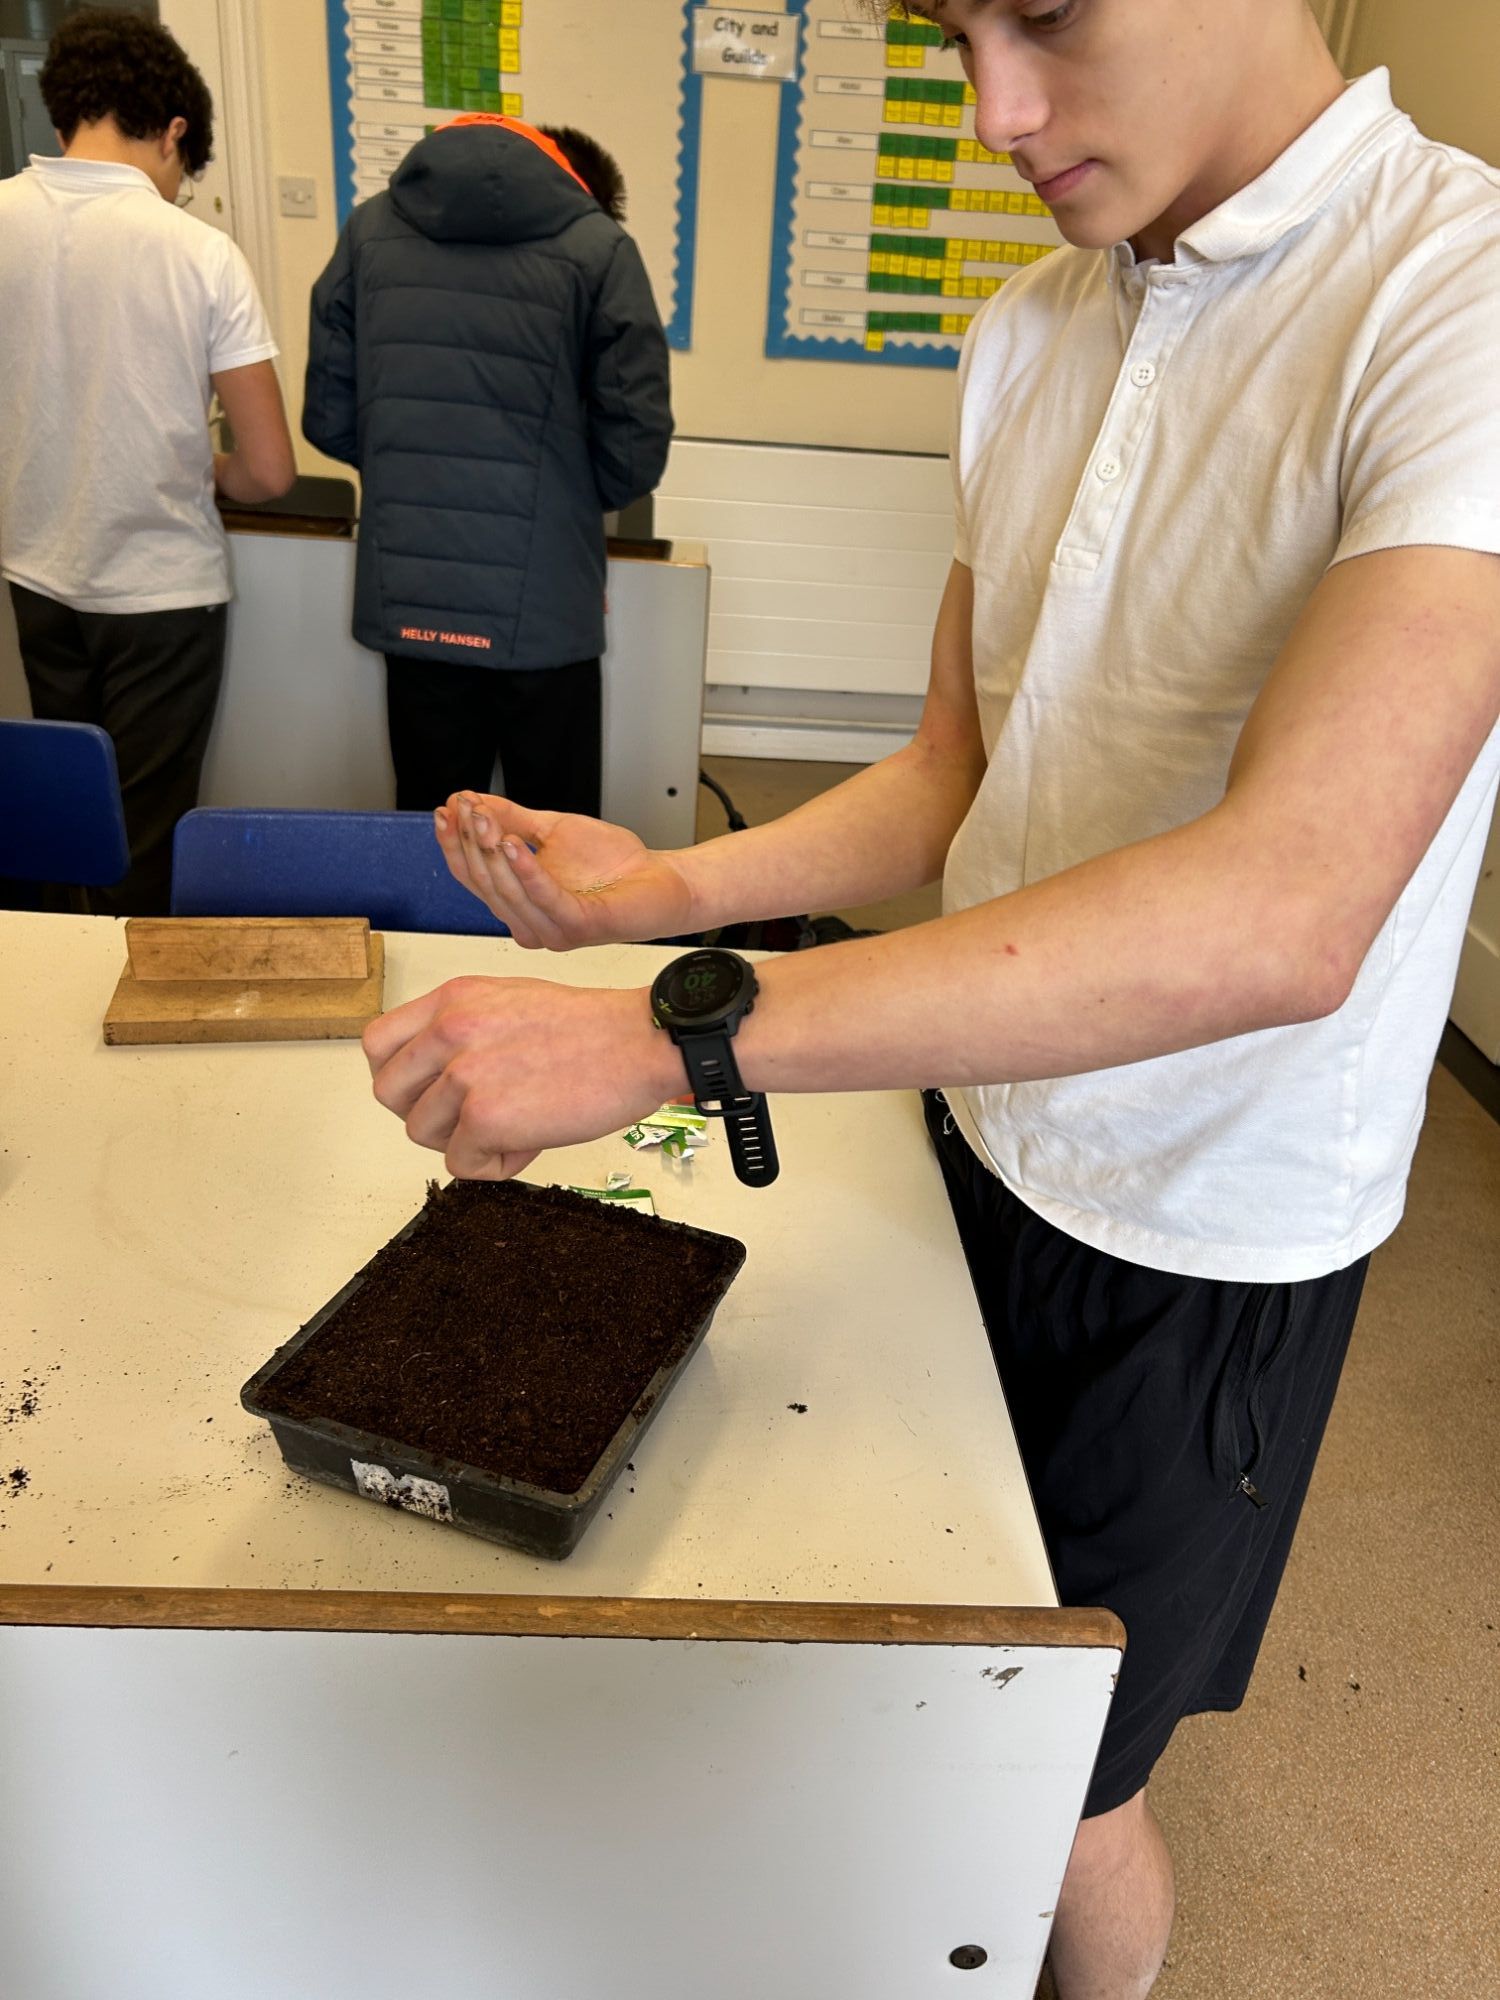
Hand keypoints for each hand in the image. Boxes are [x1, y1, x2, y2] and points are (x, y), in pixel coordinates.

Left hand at [363, 974, 683, 1178]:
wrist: (640, 1042)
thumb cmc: (592, 1028)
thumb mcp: (509, 1000)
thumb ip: (464, 1028)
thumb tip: (437, 1076)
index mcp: (454, 999)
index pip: (378, 1043)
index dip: (399, 1076)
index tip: (430, 1091)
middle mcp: (450, 1029)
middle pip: (389, 1092)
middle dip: (426, 1114)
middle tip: (473, 1117)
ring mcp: (464, 1073)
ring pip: (420, 1133)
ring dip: (463, 1142)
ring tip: (512, 1127)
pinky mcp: (485, 1116)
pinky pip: (461, 1165)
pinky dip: (496, 1165)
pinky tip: (531, 1141)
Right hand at [437, 793, 694, 949]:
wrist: (659, 879)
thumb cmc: (611, 864)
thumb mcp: (551, 830)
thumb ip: (511, 818)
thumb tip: (470, 800)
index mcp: (517, 902)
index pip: (471, 874)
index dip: (453, 843)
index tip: (446, 809)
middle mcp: (527, 922)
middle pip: (484, 882)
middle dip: (471, 841)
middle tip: (469, 807)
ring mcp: (550, 931)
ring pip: (506, 892)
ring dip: (492, 852)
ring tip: (486, 818)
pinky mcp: (576, 928)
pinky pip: (544, 899)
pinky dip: (526, 870)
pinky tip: (515, 844)